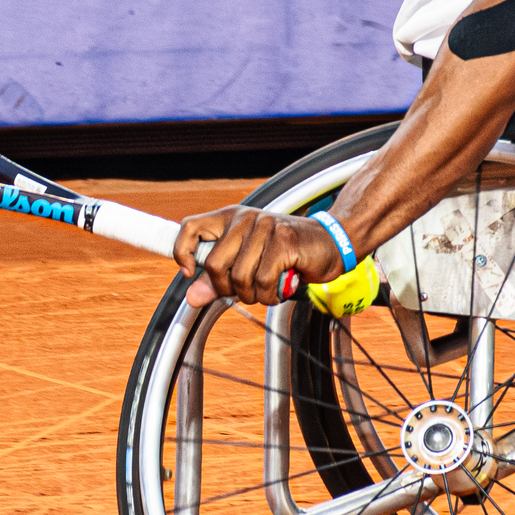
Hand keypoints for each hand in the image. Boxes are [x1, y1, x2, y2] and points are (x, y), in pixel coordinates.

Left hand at [174, 206, 352, 307]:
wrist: (332, 243)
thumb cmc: (289, 253)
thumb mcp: (249, 265)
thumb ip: (220, 279)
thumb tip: (193, 296)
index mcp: (231, 218)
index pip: (190, 227)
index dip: (183, 252)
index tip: (190, 272)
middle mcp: (245, 218)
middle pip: (214, 265)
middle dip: (227, 289)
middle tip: (247, 290)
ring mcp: (265, 227)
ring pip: (239, 277)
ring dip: (253, 295)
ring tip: (268, 288)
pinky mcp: (283, 241)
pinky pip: (263, 281)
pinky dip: (270, 295)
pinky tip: (281, 287)